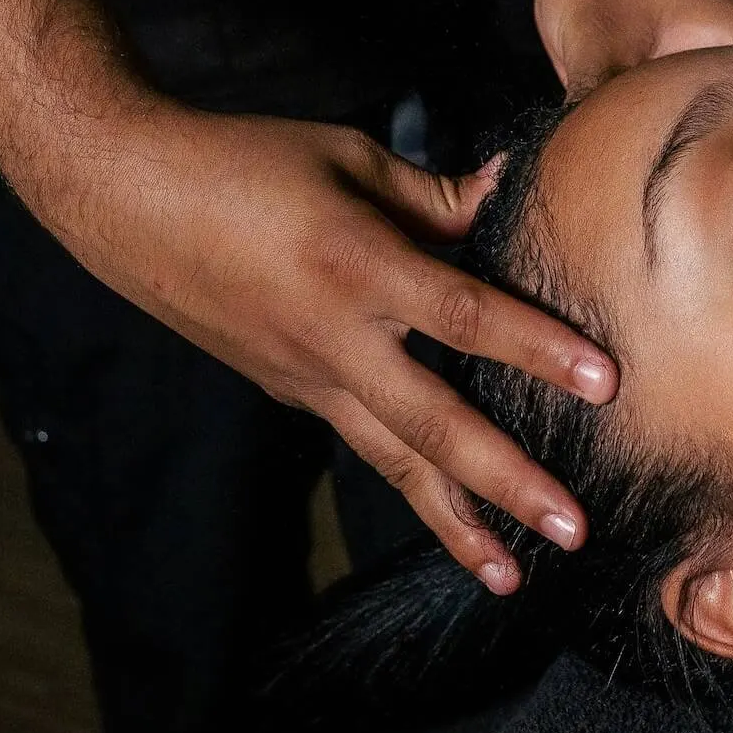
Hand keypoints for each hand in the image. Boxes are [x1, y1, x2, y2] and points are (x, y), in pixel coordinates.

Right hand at [36, 98, 616, 586]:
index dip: (538, 348)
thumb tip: (511, 192)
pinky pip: (363, 443)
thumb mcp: (349, 157)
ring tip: (510, 574)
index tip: (605, 382)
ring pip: (394, 462)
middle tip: (575, 527)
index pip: (465, 316)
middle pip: (435, 425)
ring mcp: (306, 376)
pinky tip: (448, 515)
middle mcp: (334, 337)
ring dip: (456, 521)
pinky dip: (408, 483)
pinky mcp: (287, 390)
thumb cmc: (245, 160)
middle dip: (509, 483)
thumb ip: (436, 195)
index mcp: (355, 264)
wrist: (127, 198)